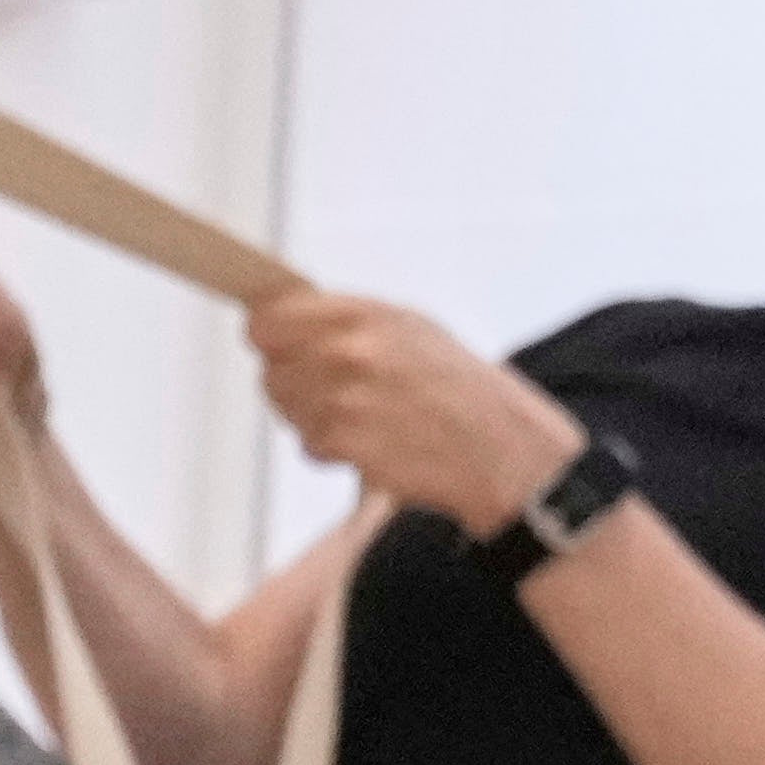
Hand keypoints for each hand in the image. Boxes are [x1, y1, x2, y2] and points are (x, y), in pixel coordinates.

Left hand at [247, 291, 582, 537]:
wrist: (497, 445)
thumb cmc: (457, 387)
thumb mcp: (410, 328)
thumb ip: (344, 321)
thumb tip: (282, 315)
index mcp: (365, 315)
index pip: (270, 318)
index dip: (267, 332)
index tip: (271, 340)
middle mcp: (350, 351)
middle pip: (272, 367)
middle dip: (294, 381)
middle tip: (338, 390)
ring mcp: (343, 397)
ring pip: (288, 407)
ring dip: (313, 416)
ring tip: (365, 416)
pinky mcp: (343, 442)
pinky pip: (309, 444)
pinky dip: (331, 449)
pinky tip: (372, 441)